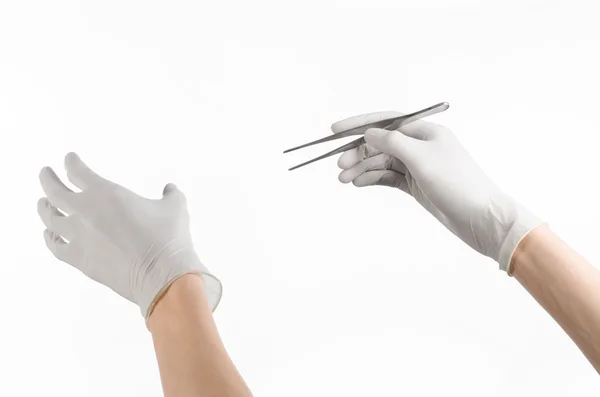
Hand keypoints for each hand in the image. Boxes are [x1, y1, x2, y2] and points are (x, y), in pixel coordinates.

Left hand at [37, 153, 221, 318]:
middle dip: (47, 179)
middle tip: (45, 172)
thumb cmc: (168, 238)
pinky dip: (49, 238)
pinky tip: (49, 235)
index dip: (71, 163)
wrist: (161, 275)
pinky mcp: (79, 259)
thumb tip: (170, 189)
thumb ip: (170, 195)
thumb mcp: (175, 207)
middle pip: (54, 191)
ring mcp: (78, 237)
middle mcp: (85, 211)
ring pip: (50, 218)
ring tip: (43, 203)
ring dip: (44, 208)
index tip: (69, 159)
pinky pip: (55, 246)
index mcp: (105, 192)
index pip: (78, 171)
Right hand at [333, 111, 542, 271]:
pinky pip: (388, 178)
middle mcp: (420, 146)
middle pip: (381, 144)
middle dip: (358, 153)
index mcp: (425, 131)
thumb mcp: (421, 158)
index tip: (335, 130)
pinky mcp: (416, 185)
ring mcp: (418, 167)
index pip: (386, 121)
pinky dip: (373, 179)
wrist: (481, 218)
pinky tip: (359, 183)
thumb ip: (392, 142)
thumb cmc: (457, 183)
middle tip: (339, 165)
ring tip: (344, 179)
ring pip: (382, 163)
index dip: (359, 124)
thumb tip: (369, 133)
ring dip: (362, 168)